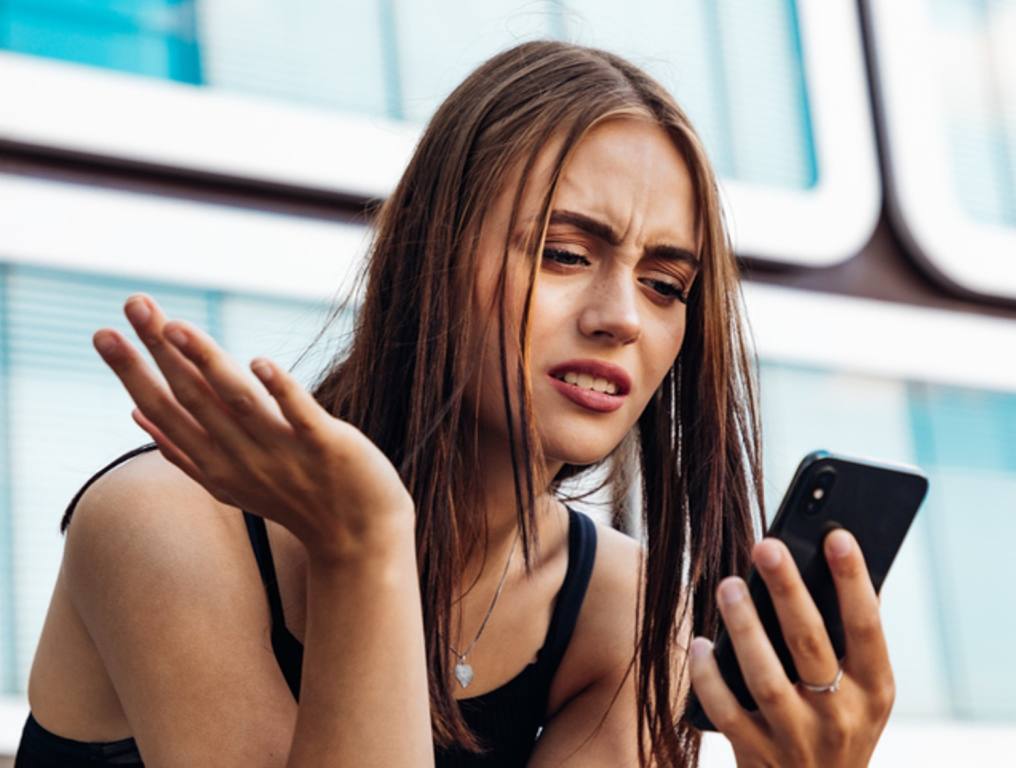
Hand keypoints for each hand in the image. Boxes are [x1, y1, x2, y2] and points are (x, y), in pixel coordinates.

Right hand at [93, 293, 413, 562]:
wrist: (359, 539)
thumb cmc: (293, 500)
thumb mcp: (228, 481)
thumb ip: (183, 450)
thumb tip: (135, 413)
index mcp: (215, 463)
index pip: (163, 411)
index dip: (132, 373)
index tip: (103, 333)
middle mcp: (241, 458)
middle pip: (191, 398)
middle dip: (156, 352)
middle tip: (131, 304)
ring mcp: (282, 453)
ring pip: (237, 400)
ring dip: (206, 360)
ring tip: (176, 325)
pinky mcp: (326, 446)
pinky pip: (298, 414)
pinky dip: (280, 388)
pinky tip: (259, 361)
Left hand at [688, 530, 894, 767]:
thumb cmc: (838, 725)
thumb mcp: (863, 692)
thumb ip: (850, 637)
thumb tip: (829, 560)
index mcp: (875, 690)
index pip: (868, 627)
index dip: (853, 581)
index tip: (836, 535)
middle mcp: (841, 716)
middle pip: (811, 644)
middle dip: (788, 592)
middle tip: (766, 545)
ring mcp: (798, 739)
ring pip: (767, 678)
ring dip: (745, 628)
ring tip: (729, 585)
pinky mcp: (757, 756)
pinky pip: (727, 712)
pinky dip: (711, 678)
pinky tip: (701, 644)